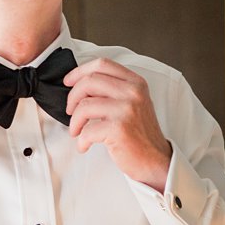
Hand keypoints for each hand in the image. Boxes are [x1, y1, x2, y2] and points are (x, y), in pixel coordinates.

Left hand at [64, 58, 172, 190]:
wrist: (155, 160)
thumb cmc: (140, 134)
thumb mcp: (134, 102)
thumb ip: (114, 89)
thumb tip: (81, 83)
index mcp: (136, 82)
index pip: (102, 64)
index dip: (79, 71)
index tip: (68, 82)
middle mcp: (133, 92)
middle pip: (90, 81)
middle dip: (72, 97)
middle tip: (70, 111)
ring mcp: (127, 110)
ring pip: (84, 106)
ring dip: (74, 121)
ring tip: (77, 131)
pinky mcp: (119, 129)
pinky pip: (87, 130)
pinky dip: (81, 140)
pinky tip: (85, 145)